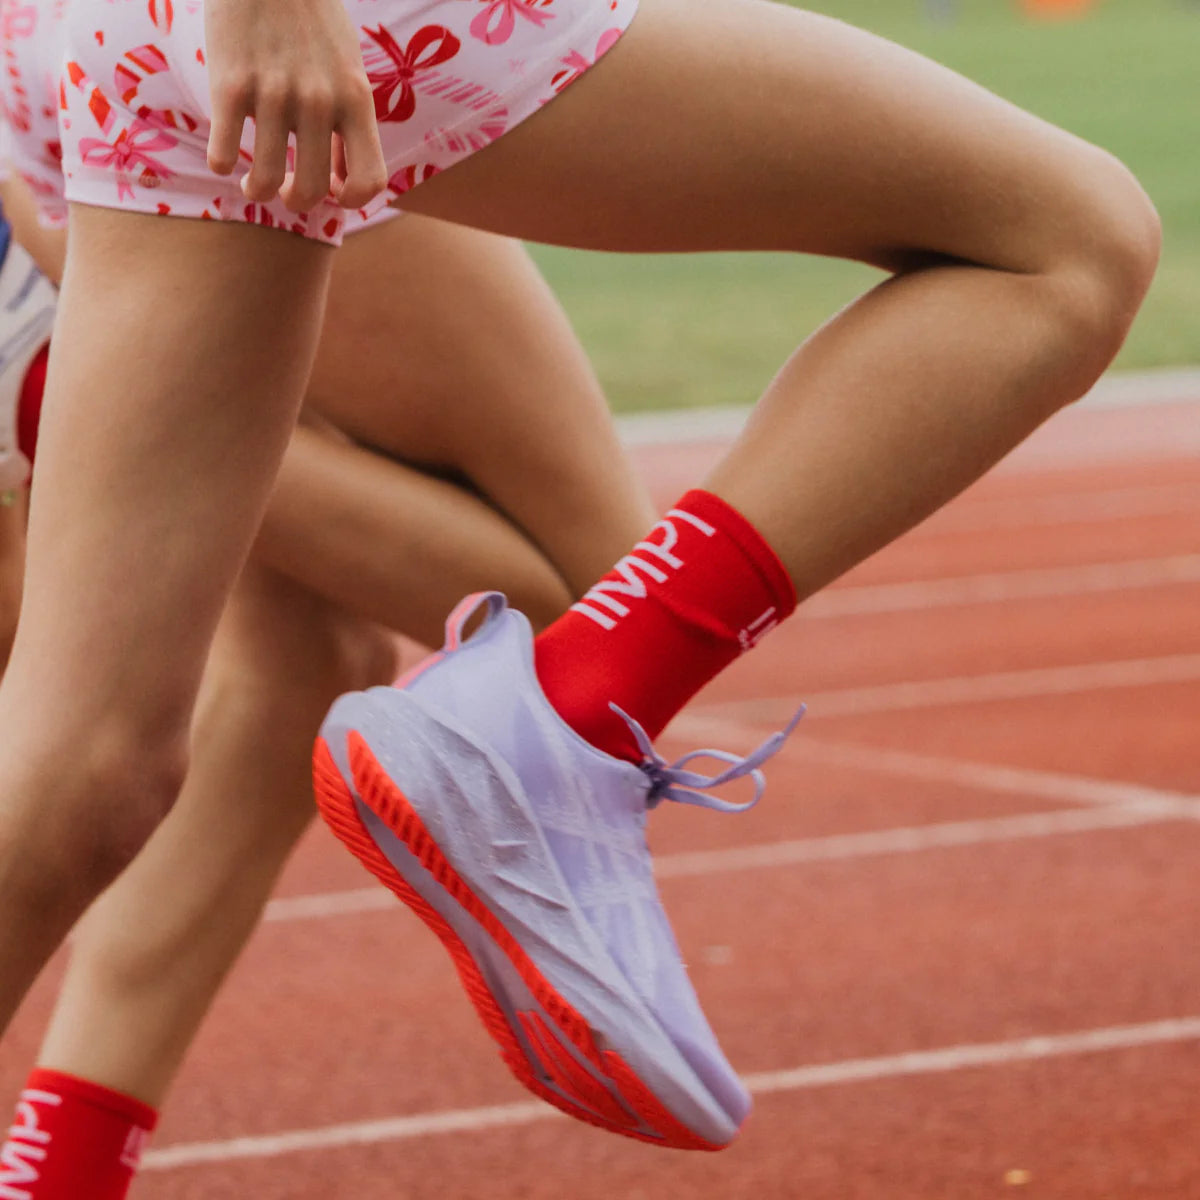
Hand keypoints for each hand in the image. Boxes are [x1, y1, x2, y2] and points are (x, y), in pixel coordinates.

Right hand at [205, 0, 387, 212]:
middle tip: (284, 190)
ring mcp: (273, 93)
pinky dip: (221, 163)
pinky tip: (223, 155)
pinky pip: (222, 152)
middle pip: (310, 189)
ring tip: (252, 184)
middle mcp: (318, 101)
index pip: (369, 181)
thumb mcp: (347, 67)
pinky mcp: (229, 83)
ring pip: (263, 181)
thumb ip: (350, 121)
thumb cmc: (311, 19)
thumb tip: (340, 180)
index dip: (350, 201)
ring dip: (256, 191)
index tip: (331, 192)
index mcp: (355, 99)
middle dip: (296, 201)